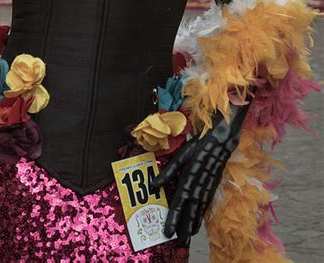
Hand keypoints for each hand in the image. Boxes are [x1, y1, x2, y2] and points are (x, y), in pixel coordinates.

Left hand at [152, 105, 248, 244]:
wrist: (224, 135)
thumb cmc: (199, 141)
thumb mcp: (182, 154)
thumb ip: (168, 171)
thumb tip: (153, 186)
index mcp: (191, 175)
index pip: (180, 200)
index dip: (173, 216)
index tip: (168, 231)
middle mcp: (200, 183)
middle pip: (191, 209)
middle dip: (184, 225)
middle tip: (178, 242)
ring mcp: (209, 184)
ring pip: (200, 208)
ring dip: (193, 223)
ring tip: (187, 237)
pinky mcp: (214, 183)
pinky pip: (206, 202)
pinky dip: (202, 214)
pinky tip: (198, 223)